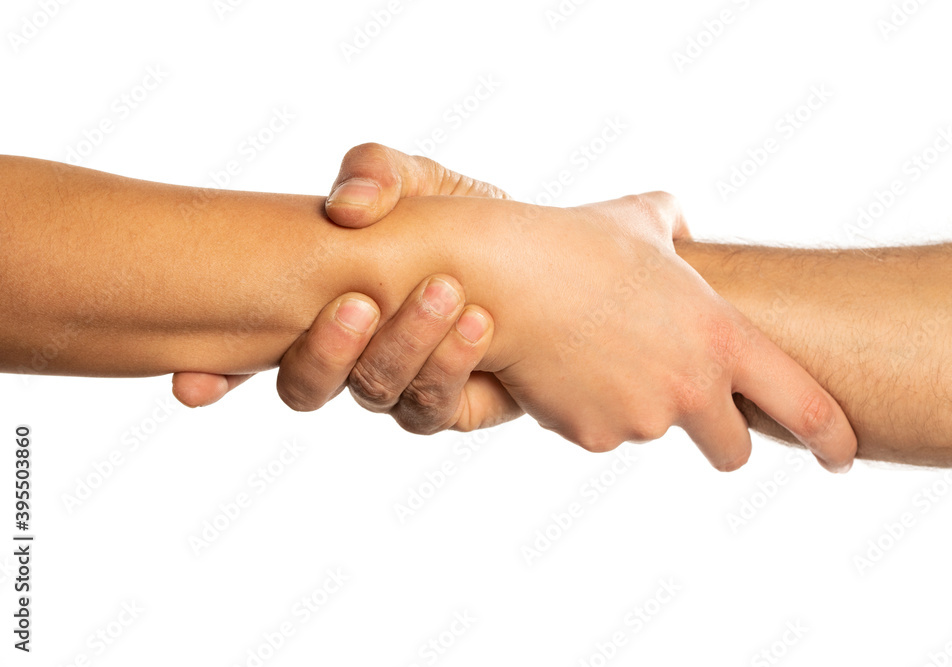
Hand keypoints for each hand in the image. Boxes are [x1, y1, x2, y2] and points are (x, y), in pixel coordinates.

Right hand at [171, 143, 521, 431]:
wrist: (524, 254)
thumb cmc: (449, 216)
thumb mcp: (414, 180)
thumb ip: (376, 174)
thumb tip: (346, 206)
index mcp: (315, 310)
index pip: (247, 352)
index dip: (215, 375)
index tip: (192, 384)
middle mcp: (346, 358)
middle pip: (305, 385)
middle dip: (328, 349)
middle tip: (360, 302)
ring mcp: (392, 388)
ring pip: (374, 393)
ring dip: (405, 345)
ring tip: (447, 292)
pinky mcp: (443, 405)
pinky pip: (432, 407)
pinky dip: (451, 365)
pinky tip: (478, 324)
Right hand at [347, 192, 856, 471]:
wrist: (504, 278)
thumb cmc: (576, 242)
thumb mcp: (640, 218)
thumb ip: (674, 221)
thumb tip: (682, 223)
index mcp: (721, 337)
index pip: (803, 405)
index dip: (832, 437)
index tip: (842, 457)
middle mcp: (693, 388)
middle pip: (731, 451)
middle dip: (719, 440)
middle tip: (693, 410)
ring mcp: (644, 419)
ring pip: (650, 429)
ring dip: (632, 404)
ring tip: (591, 351)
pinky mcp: (594, 436)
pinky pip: (600, 431)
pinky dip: (588, 409)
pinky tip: (562, 368)